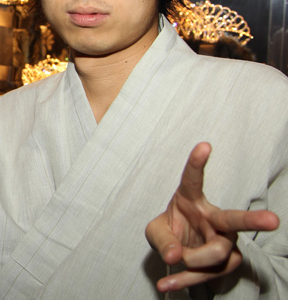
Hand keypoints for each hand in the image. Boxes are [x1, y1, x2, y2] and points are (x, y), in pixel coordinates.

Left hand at [145, 142, 278, 291]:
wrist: (179, 253)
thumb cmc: (169, 234)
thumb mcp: (155, 233)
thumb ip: (162, 241)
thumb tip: (175, 256)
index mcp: (191, 200)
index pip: (193, 180)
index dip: (197, 163)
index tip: (203, 145)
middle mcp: (214, 218)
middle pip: (234, 219)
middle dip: (254, 221)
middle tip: (273, 221)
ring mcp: (225, 240)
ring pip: (216, 254)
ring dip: (191, 260)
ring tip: (173, 259)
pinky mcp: (228, 260)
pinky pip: (209, 273)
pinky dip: (184, 280)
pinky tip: (166, 284)